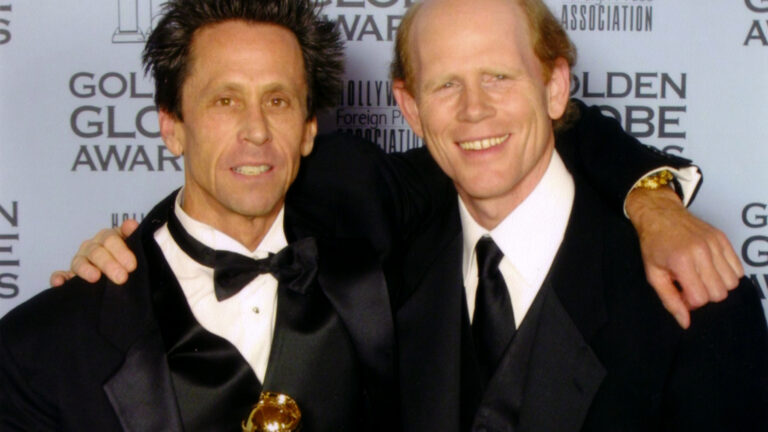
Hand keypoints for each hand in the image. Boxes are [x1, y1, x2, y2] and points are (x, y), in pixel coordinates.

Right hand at [49, 220, 138, 285]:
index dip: (121, 251)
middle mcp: (92, 247)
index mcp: (107, 238)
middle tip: (122, 277)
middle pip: (96, 252)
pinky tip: (59, 282)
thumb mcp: (133, 245)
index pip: (110, 239)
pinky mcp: (69, 276)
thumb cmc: (127, 258)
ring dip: (86, 270)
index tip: (132, 266)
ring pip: (79, 263)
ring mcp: (79, 261)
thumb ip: (132, 235)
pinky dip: (58, 278)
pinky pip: (61, 275)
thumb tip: (131, 224)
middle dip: (109, 264)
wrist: (121, 273)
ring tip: (95, 277)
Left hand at [626, 187, 743, 328]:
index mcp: (681, 261)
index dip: (690, 302)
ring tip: (699, 276)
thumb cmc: (654, 245)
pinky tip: (709, 268)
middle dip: (705, 295)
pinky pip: (738, 269)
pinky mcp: (723, 239)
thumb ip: (669, 300)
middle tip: (690, 285)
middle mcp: (702, 252)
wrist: (660, 214)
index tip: (680, 292)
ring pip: (732, 283)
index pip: (700, 298)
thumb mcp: (653, 275)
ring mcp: (715, 244)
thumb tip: (685, 323)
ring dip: (717, 285)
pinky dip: (727, 274)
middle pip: (719, 293)